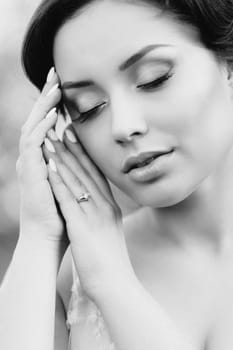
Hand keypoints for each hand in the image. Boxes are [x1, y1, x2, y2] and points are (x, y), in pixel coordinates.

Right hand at [17, 67, 67, 245]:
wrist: (48, 237)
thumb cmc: (60, 213)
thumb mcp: (67, 183)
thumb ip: (69, 164)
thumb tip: (78, 148)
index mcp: (42, 159)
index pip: (46, 126)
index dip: (53, 104)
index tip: (63, 86)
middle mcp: (32, 159)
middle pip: (38, 120)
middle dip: (46, 97)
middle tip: (55, 75)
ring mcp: (29, 165)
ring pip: (34, 127)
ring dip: (44, 107)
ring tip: (54, 86)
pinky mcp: (30, 173)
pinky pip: (34, 146)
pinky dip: (42, 129)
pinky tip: (53, 116)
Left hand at [42, 125, 135, 298]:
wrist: (116, 284)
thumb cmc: (112, 261)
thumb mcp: (111, 233)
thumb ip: (105, 217)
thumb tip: (99, 207)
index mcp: (111, 208)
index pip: (97, 176)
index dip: (86, 156)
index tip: (77, 140)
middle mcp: (105, 206)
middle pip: (87, 172)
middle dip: (73, 150)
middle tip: (63, 129)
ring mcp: (95, 215)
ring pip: (77, 180)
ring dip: (63, 159)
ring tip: (52, 140)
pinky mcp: (83, 226)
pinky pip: (68, 198)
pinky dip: (58, 180)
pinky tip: (50, 166)